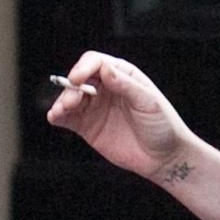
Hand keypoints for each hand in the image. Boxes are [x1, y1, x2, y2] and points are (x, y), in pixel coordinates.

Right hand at [46, 51, 191, 178]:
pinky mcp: (87, 126)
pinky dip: (58, 115)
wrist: (164, 157)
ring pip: (70, 97)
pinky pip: (68, 118)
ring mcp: (95, 107)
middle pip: (79, 79)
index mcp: (122, 75)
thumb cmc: (163, 125)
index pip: (96, 62)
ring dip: (62, 101)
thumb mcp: (149, 102)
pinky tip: (54, 117)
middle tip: (71, 102)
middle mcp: (105, 88)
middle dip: (71, 87)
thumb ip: (126, 85)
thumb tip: (105, 69)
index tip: (77, 79)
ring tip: (61, 111)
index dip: (83, 68)